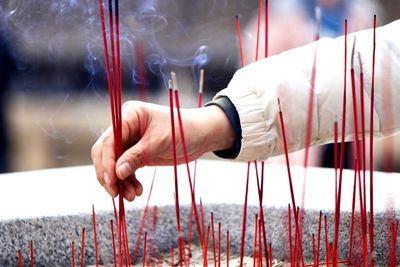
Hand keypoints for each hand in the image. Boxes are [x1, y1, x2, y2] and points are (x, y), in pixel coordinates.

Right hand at [91, 100, 233, 200]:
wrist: (201, 135)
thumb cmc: (182, 130)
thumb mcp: (159, 142)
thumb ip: (136, 156)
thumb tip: (117, 173)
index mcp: (129, 116)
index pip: (109, 140)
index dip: (107, 161)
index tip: (111, 181)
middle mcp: (126, 127)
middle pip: (106, 152)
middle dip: (109, 174)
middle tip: (115, 193)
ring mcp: (130, 141)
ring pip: (114, 164)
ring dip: (120, 182)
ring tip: (131, 196)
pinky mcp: (137, 153)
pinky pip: (125, 169)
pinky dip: (128, 181)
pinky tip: (135, 191)